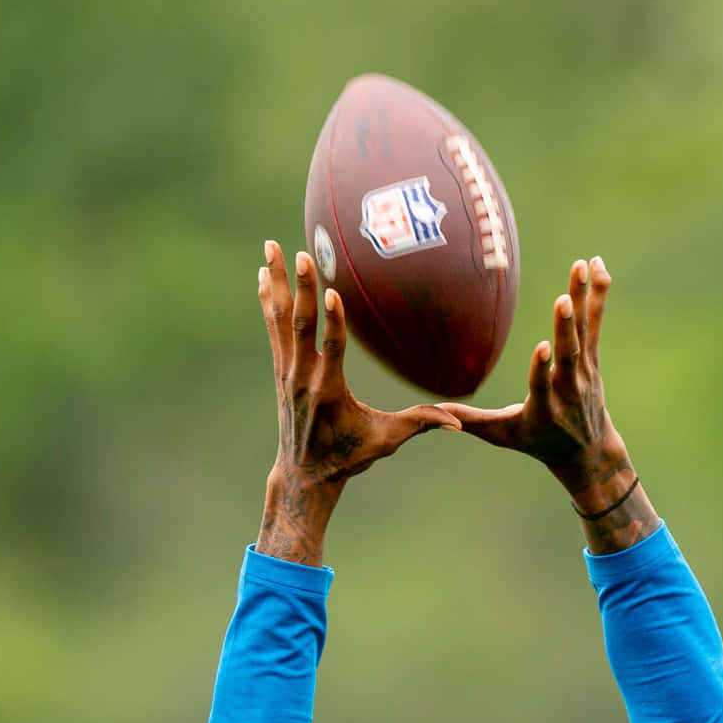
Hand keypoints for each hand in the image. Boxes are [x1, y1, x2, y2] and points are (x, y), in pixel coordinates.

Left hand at [254, 240, 457, 563]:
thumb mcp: (386, 442)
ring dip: (277, 284)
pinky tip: (262, 274)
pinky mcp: (280, 369)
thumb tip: (459, 422)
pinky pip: (273, 327)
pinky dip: (268, 300)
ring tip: (269, 247)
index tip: (331, 291)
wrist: (304, 476)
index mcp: (329, 392)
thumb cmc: (350, 457)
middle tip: (301, 253)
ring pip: (281, 320)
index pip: (331, 351)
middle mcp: (303, 378)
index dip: (332, 322)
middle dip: (303, 289)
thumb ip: (420, 424)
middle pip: (301, 326)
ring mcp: (287, 372)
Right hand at [440, 257, 624, 499]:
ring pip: (583, 332)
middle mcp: (568, 390)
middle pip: (567, 355)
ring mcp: (584, 372)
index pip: (541, 388)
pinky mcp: (593, 358)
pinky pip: (595, 322)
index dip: (541, 368)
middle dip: (565, 328)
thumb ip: (469, 420)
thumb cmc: (535, 440)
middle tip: (564, 299)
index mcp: (543, 411)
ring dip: (583, 298)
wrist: (585, 450)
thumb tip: (431, 412)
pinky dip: (597, 294)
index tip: (542, 347)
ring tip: (579, 265)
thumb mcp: (501, 435)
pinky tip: (597, 266)